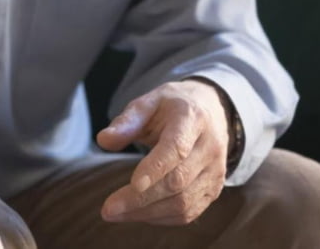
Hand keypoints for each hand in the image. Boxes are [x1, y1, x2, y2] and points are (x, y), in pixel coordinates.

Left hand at [95, 79, 230, 224]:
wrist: (210, 111)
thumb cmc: (172, 107)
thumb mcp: (149, 102)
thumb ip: (127, 121)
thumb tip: (104, 140)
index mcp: (192, 119)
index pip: (176, 149)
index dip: (155, 168)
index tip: (133, 184)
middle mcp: (210, 148)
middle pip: (177, 181)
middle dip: (141, 199)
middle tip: (109, 209)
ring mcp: (215, 172)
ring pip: (183, 203)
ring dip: (147, 212)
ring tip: (116, 213)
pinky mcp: (213, 190)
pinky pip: (189, 213)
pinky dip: (161, 218)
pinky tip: (138, 213)